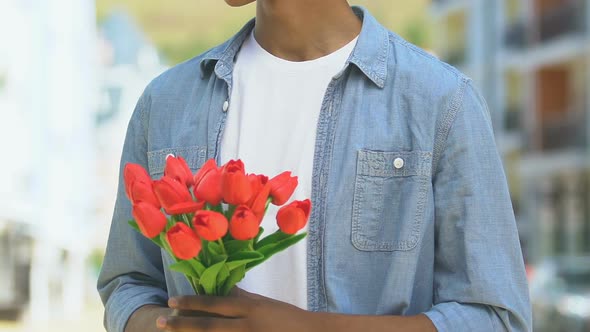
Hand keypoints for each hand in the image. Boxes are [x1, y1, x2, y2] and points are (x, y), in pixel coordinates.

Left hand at [156, 289, 315, 331]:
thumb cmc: (287, 318)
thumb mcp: (264, 303)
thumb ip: (242, 297)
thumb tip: (223, 289)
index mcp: (249, 308)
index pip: (214, 304)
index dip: (191, 303)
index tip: (171, 302)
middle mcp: (246, 326)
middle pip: (207, 326)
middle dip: (181, 325)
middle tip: (160, 323)